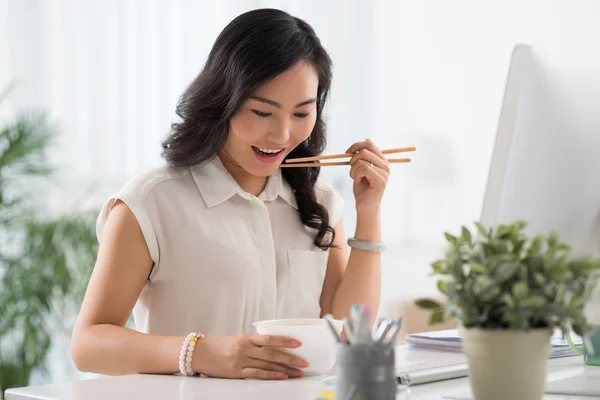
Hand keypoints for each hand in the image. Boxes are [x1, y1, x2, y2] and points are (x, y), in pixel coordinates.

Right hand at [192, 334, 307, 379]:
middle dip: (291, 358)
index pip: (270, 338)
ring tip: (298, 372)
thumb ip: (253, 343)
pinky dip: (271, 375)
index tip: (299, 344)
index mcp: (246, 338)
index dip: (285, 341)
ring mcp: (241, 360)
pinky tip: (282, 376)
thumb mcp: (238, 339)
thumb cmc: (219, 346)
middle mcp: (245, 348)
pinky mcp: (237, 372)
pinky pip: (257, 374)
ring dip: (285, 369)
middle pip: (272, 353)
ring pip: (268, 364)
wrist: (200, 353)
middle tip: (304, 362)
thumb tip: (273, 346)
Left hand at [346, 138, 389, 214]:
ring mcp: (384, 172)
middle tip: (352, 170)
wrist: (365, 205)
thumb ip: (364, 156)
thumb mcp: (361, 168)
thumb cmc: (362, 188)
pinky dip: (356, 175)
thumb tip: (367, 139)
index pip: (369, 144)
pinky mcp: (380, 180)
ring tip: (355, 178)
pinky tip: (358, 181)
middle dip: (353, 160)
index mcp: (382, 160)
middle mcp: (386, 164)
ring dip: (353, 170)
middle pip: (365, 151)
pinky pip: (364, 169)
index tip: (347, 153)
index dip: (356, 146)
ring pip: (362, 161)